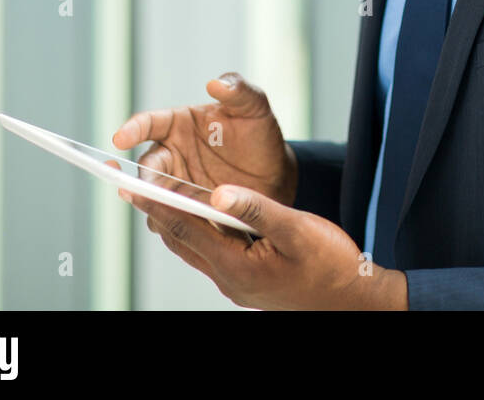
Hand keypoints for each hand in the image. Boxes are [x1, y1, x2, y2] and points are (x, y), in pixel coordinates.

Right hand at [111, 72, 297, 207]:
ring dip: (156, 206)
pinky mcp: (185, 211)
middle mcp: (170, 155)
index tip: (120, 139)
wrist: (276, 173)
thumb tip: (216, 83)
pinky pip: (171, 220)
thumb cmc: (259, 135)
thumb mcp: (254, 108)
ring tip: (164, 212)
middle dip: (141, 178)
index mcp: (178, 124)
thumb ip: (238, 91)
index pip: (149, 124)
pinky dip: (174, 225)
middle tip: (142, 188)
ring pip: (153, 198)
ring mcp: (176, 185)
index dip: (133, 129)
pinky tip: (184, 229)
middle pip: (147, 168)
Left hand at [122, 183, 407, 309]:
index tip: (130, 186)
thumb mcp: (297, 229)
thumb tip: (218, 192)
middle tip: (134, 186)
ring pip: (196, 248)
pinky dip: (201, 231)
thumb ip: (256, 209)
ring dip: (179, 222)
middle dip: (158, 212)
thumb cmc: (331, 263)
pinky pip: (213, 253)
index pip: (186, 229)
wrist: (352, 299)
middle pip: (182, 240)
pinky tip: (206, 215)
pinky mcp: (247, 282)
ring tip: (161, 196)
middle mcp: (229, 279)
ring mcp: (237, 284)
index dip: (157, 204)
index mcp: (236, 266)